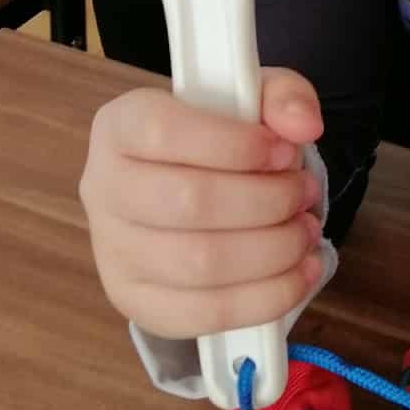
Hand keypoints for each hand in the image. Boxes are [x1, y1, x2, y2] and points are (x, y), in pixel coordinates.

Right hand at [79, 67, 325, 337]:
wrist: (186, 187)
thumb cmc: (219, 139)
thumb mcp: (252, 98)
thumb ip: (283, 96)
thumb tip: (303, 125)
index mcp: (121, 126)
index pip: (164, 133)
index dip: (236, 146)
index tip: (287, 152)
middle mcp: (103, 188)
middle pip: (188, 203)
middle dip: (268, 201)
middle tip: (306, 193)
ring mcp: (113, 252)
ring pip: (198, 264)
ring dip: (273, 250)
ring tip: (305, 231)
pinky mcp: (136, 301)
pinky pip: (203, 313)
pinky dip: (265, 298)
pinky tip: (299, 273)